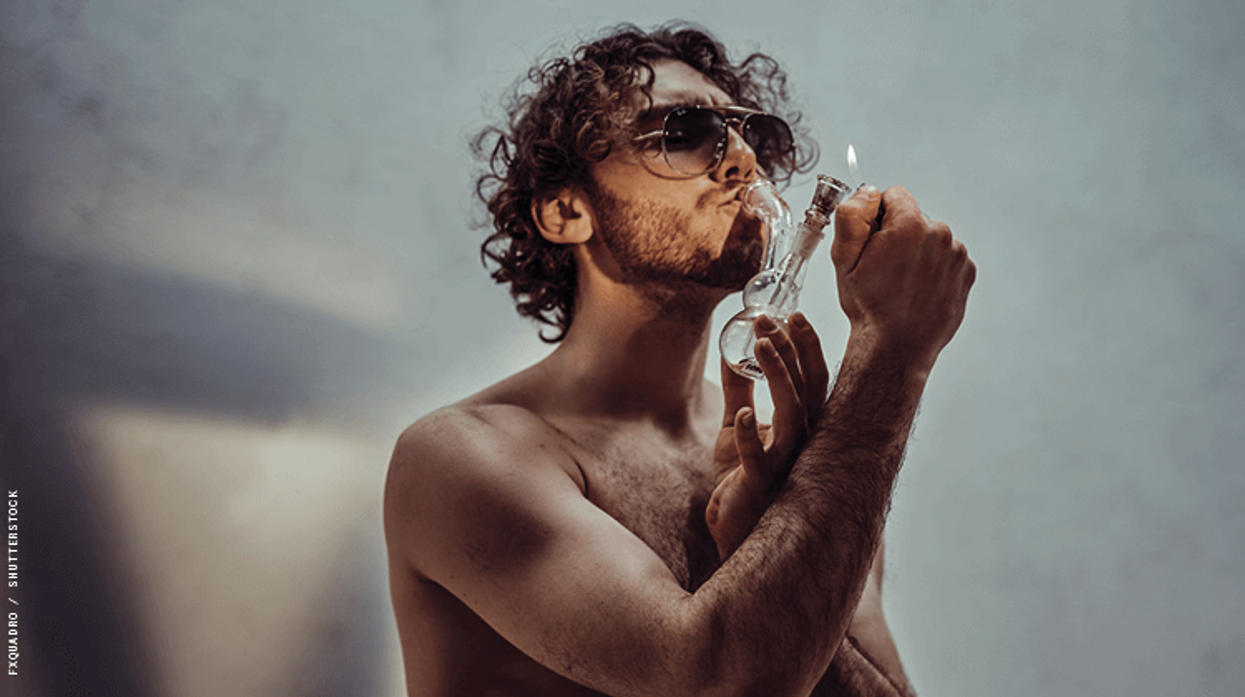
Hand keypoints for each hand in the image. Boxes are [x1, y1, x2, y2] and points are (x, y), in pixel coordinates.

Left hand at [706, 312, 829, 559]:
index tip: (790, 314)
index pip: (813, 380)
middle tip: (769, 320)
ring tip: (760, 345)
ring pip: (792, 417)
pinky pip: (757, 458)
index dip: (806, 347)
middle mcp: (802, 443)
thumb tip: (731, 355)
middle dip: (791, 351)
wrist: (733, 531)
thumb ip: (740, 393)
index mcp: (801, 426)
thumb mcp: (737, 428)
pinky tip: (744, 416)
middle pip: (808, 390)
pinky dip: (750, 436)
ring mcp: (784, 465)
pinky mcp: (758, 485)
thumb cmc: (740, 481)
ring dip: (778, 378)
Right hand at [830, 186, 975, 369]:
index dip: (878, 216)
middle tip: (884, 268)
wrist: (896, 347)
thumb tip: (867, 192)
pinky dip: (934, 270)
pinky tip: (918, 291)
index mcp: (910, 226)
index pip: (894, 195)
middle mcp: (940, 235)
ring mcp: (957, 256)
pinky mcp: (967, 273)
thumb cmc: (869, 307)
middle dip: (900, 235)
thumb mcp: (844, 260)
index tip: (873, 241)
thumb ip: (851, 215)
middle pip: (915, 218)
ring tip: (902, 284)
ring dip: (918, 253)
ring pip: (932, 239)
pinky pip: (947, 259)